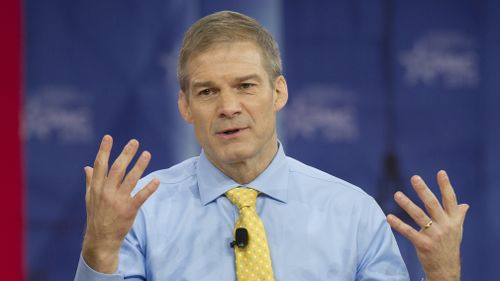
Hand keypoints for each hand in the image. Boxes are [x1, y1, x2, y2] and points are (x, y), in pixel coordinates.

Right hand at [82, 135, 159, 272]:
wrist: (101, 239)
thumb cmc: (96, 216)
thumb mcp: (90, 198)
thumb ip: (91, 181)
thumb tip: (87, 167)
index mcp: (97, 188)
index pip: (100, 165)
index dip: (104, 150)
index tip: (108, 137)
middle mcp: (107, 192)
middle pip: (118, 168)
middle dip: (126, 154)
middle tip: (134, 141)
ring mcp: (118, 201)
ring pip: (131, 179)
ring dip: (140, 165)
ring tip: (147, 154)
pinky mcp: (129, 210)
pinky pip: (141, 196)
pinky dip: (149, 188)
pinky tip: (157, 180)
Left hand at [387, 170, 468, 280]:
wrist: (446, 268)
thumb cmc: (449, 245)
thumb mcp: (457, 230)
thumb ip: (458, 215)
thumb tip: (465, 204)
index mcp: (453, 220)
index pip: (450, 200)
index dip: (446, 186)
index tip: (441, 172)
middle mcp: (445, 225)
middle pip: (433, 204)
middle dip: (424, 190)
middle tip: (415, 178)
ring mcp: (434, 235)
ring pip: (419, 216)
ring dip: (407, 204)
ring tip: (397, 194)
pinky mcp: (423, 244)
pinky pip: (408, 232)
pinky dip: (398, 224)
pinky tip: (389, 217)